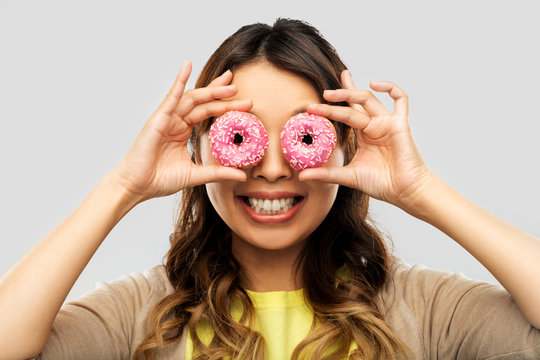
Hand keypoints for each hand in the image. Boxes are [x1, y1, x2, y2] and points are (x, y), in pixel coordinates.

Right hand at [110, 60, 250, 202]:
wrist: (136, 186)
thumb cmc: (159, 180)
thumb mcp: (196, 174)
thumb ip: (218, 172)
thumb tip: (242, 174)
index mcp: (183, 131)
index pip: (207, 112)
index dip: (224, 105)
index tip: (244, 102)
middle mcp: (176, 122)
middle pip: (202, 101)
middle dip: (221, 93)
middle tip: (240, 86)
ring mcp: (167, 118)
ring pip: (192, 98)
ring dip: (211, 89)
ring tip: (230, 83)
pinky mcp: (158, 119)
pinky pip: (171, 96)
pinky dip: (179, 80)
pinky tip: (188, 65)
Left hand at [302, 70, 431, 209]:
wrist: (404, 192)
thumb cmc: (381, 184)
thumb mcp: (348, 176)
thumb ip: (326, 174)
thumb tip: (301, 175)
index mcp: (364, 134)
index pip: (346, 113)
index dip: (331, 106)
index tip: (312, 106)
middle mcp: (374, 125)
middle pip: (356, 102)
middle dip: (339, 94)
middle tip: (322, 94)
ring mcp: (387, 123)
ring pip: (368, 100)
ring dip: (350, 93)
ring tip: (330, 94)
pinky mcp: (400, 124)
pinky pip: (400, 99)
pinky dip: (390, 88)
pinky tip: (374, 84)